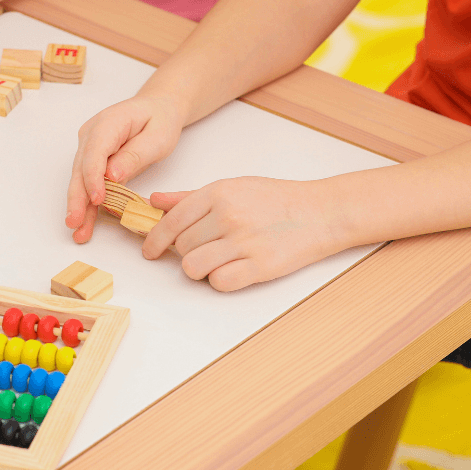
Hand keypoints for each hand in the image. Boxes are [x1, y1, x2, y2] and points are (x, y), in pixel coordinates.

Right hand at [65, 95, 185, 243]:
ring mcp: (88, 146)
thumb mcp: (158, 137)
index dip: (93, 177)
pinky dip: (87, 203)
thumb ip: (135, 155)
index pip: (95, 151)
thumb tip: (112, 176)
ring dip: (79, 205)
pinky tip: (84, 223)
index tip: (97, 199)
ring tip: (77, 230)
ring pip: (80, 178)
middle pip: (81, 168)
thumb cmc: (160, 120)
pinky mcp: (91, 159)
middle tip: (75, 222)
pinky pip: (87, 182)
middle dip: (78, 197)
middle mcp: (91, 133)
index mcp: (109, 122)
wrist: (157, 108)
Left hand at [144, 177, 351, 291]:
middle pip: (182, 247)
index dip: (155, 239)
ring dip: (199, 269)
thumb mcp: (232, 187)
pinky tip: (232, 270)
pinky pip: (220, 282)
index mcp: (218, 192)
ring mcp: (244, 241)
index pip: (171, 221)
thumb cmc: (276, 199)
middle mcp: (228, 215)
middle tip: (204, 250)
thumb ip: (190, 197)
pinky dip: (220, 281)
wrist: (320, 211)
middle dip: (186, 252)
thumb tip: (155, 201)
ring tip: (216, 261)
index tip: (150, 251)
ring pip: (194, 267)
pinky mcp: (260, 266)